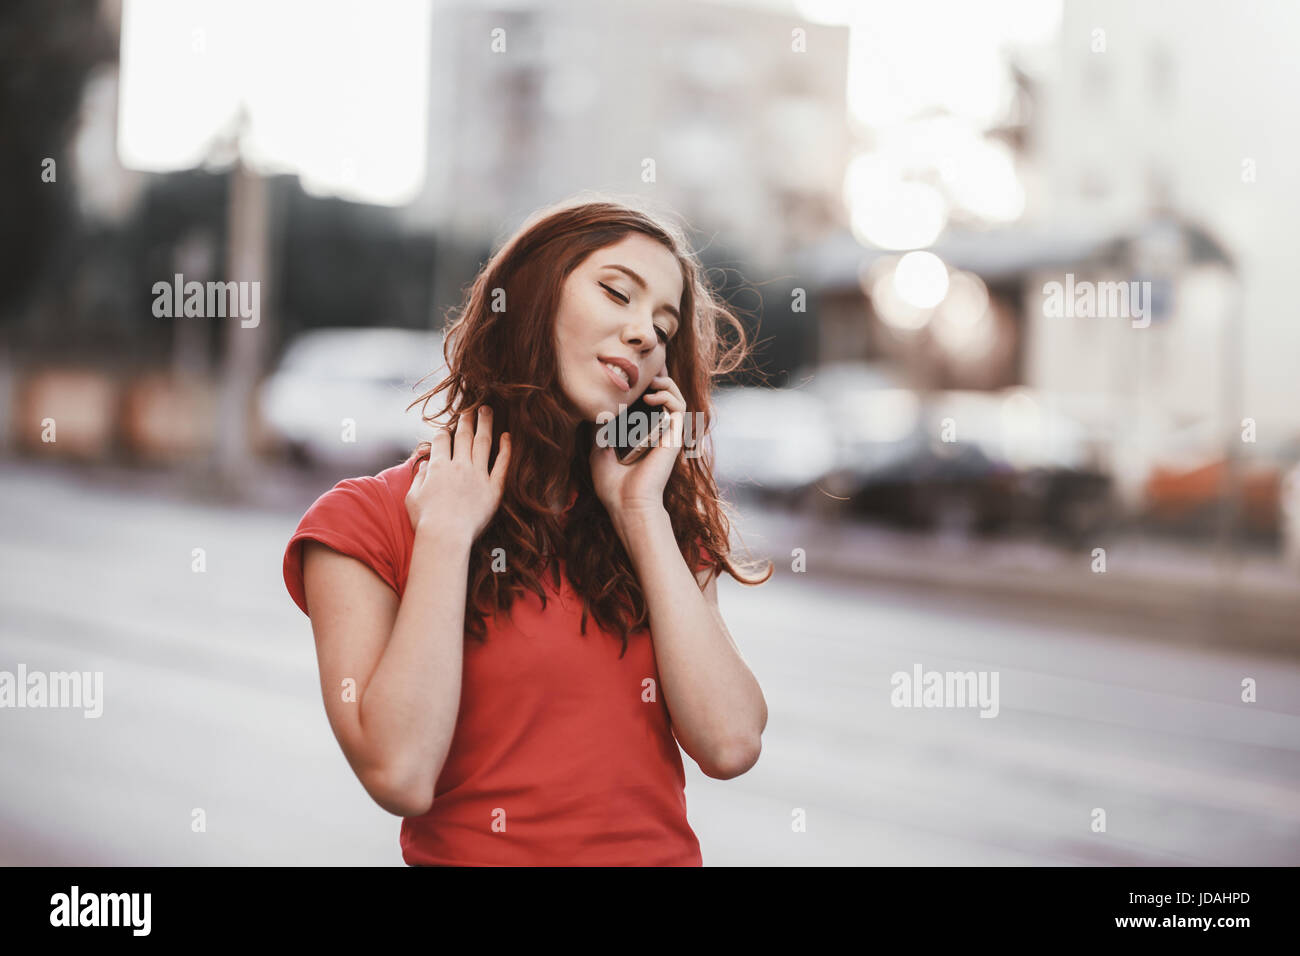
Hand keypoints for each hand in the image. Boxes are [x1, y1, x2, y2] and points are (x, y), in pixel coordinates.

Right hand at [406, 406, 510, 542]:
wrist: (446, 538)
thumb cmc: (425, 521)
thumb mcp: (412, 496)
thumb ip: (419, 477)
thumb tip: (426, 465)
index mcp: (438, 466)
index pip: (442, 438)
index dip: (443, 430)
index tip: (446, 429)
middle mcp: (459, 466)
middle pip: (464, 434)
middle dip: (466, 418)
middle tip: (471, 406)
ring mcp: (478, 475)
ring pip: (484, 442)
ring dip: (485, 423)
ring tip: (487, 410)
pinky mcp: (494, 488)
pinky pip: (502, 464)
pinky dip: (506, 448)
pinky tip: (507, 436)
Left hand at [591, 372, 686, 522]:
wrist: (626, 504)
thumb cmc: (612, 485)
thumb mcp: (598, 450)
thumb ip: (599, 429)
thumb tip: (593, 408)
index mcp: (642, 434)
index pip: (648, 402)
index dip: (645, 383)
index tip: (633, 370)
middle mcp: (657, 432)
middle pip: (665, 395)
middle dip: (658, 375)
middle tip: (645, 365)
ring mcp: (667, 434)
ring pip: (676, 397)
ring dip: (665, 382)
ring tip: (650, 380)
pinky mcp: (674, 437)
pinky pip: (679, 407)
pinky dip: (668, 395)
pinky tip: (651, 395)